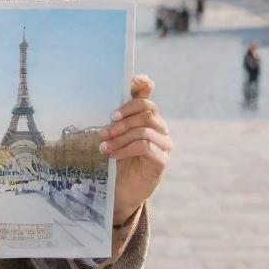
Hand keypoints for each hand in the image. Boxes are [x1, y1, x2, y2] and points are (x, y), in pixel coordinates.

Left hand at [99, 74, 171, 223]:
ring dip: (120, 137)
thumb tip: (112, 95)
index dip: (142, 86)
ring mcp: (164, 145)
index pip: (147, 97)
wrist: (121, 188)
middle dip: (123, 119)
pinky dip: (125, 149)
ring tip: (104, 147)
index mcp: (147, 118)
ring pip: (145, 130)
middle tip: (104, 131)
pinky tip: (113, 155)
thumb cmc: (118, 157)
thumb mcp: (113, 135)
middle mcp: (160, 129)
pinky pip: (146, 147)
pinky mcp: (162, 161)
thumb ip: (116, 116)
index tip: (133, 80)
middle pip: (147, 111)